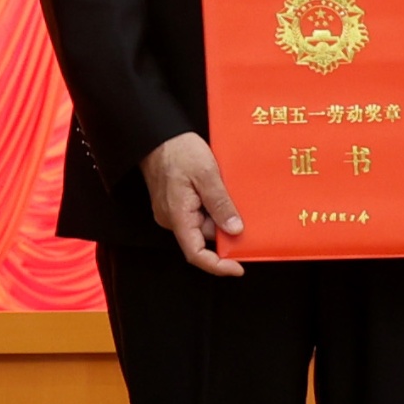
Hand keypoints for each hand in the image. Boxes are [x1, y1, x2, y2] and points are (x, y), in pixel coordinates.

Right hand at [143, 134, 244, 276]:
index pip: (196, 253)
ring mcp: (173, 211)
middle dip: (225, 228)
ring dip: (220, 212)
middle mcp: (173, 219)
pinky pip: (198, 212)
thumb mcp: (206, 174)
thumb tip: (235, 230)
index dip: (217, 265)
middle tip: (245, 212)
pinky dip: (213, 205)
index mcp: (177, 217)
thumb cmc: (178, 151)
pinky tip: (221, 189)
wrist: (157, 135)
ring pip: (203, 223)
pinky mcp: (176, 202)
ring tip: (229, 190)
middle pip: (204, 236)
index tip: (238, 267)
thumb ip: (220, 204)